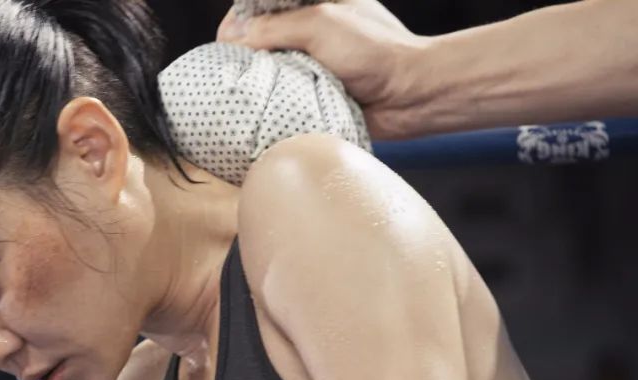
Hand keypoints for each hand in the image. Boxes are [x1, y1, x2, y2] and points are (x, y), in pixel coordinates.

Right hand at [217, 0, 428, 138]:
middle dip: (242, 55)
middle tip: (232, 73)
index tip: (226, 43)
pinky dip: (269, 103)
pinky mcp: (312, 93)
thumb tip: (232, 40)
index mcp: (310, 3)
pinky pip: (280, 97)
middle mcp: (307, 31)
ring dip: (256, 82)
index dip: (237, 24)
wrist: (411, 96)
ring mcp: (309, 63)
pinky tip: (260, 110)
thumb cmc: (374, 52)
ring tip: (243, 94)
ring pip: (266, 70)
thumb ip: (273, 28)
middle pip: (256, 39)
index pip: (256, 8)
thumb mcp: (320, 25)